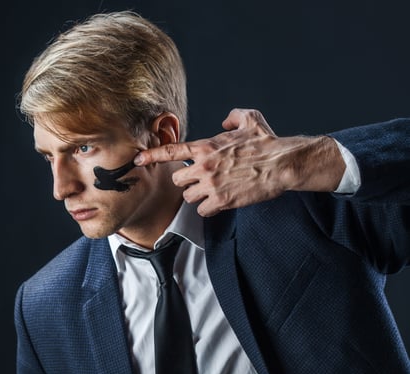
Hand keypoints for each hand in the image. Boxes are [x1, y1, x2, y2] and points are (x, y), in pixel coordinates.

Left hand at [134, 108, 345, 216]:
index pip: (170, 151)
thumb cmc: (268, 142)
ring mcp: (211, 185)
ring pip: (188, 197)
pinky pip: (202, 210)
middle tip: (200, 180)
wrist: (283, 164)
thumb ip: (234, 116)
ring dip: (197, 196)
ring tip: (212, 192)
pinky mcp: (222, 201)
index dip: (150, 156)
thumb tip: (226, 120)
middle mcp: (204, 166)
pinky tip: (219, 203)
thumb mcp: (250, 119)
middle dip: (186, 181)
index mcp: (206, 147)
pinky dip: (208, 208)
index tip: (137, 160)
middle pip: (177, 179)